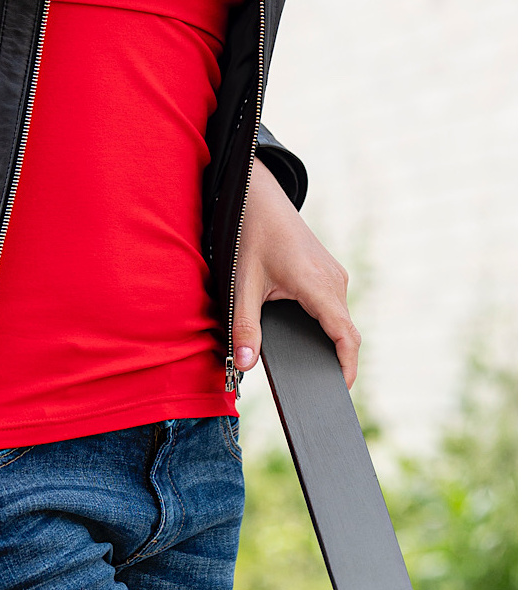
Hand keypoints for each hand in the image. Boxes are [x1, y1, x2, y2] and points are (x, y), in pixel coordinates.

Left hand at [232, 157, 360, 387]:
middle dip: (335, 362)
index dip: (346, 369)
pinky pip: (333, 306)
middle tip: (316, 391)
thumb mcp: (243, 283)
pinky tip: (305, 338)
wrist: (259, 195)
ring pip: (339, 319)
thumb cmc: (251, 234)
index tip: (338, 393)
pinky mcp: (328, 272)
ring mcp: (334, 274)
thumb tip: (245, 366)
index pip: (345, 337)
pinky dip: (325, 326)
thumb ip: (244, 325)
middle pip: (345, 332)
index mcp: (318, 284)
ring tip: (311, 370)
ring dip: (329, 343)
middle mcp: (334, 280)